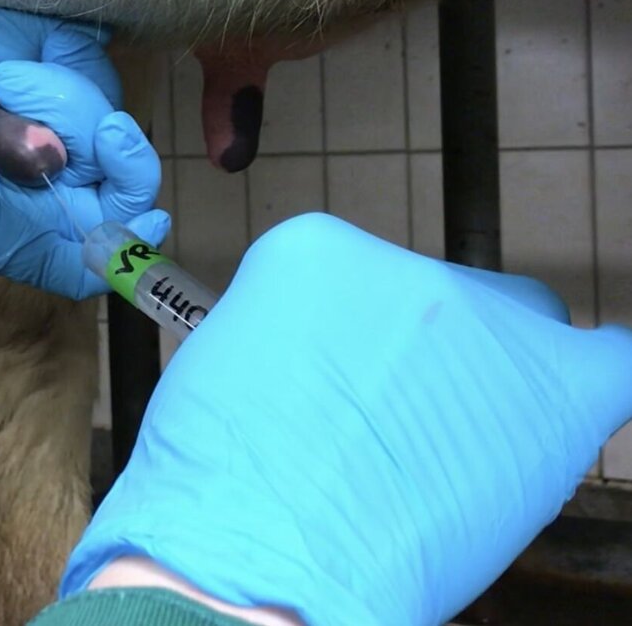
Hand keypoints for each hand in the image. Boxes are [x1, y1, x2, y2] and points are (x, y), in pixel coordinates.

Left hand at [0, 0, 169, 298]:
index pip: (87, 68)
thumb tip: (92, 45)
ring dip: (122, 164)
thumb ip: (22, 31)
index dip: (73, 66)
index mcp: (20, 83)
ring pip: (120, 181)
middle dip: (78, 106)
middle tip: (9, 98)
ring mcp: (39, 196)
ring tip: (96, 150)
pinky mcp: (29, 245)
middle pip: (107, 120)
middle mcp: (38, 137)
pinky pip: (95, 255)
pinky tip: (141, 223)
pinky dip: (131, 239)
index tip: (13, 69)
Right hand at [62, 213, 631, 625]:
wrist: (259, 558)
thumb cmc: (219, 485)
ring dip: (496, 390)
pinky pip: (612, 363)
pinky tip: (582, 399)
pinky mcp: (550, 385)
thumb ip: (290, 339)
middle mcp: (403, 266)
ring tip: (451, 469)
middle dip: (434, 358)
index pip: (367, 284)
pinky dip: (601, 377)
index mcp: (315, 252)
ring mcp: (480, 322)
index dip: (361, 344)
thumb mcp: (221, 366)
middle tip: (402, 433)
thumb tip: (333, 366)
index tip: (349, 389)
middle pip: (449, 304)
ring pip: (519, 341)